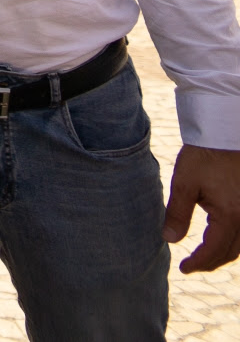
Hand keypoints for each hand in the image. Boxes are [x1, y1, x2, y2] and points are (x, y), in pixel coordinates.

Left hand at [167, 144, 239, 271]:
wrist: (226, 134)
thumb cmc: (204, 156)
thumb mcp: (184, 184)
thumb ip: (177, 214)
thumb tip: (169, 239)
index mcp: (230, 215)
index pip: (214, 250)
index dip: (199, 263)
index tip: (184, 269)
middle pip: (231, 252)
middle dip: (211, 262)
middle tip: (191, 266)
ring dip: (224, 254)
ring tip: (204, 256)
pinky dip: (233, 241)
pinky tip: (221, 239)